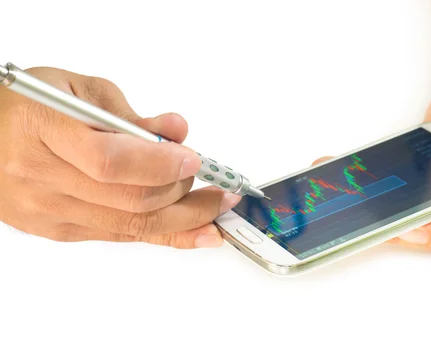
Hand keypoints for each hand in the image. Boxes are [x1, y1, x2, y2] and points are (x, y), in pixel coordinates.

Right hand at [0, 67, 239, 248]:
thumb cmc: (25, 106)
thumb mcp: (78, 89)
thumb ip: (130, 113)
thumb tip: (176, 131)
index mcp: (42, 129)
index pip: (111, 160)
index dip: (161, 163)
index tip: (194, 158)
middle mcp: (40, 176)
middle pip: (129, 201)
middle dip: (185, 195)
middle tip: (215, 186)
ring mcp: (46, 210)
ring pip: (129, 226)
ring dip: (183, 221)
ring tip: (214, 209)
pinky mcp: (55, 230)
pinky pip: (118, 236)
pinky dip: (160, 234)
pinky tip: (191, 231)